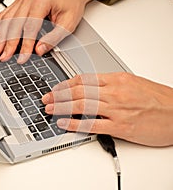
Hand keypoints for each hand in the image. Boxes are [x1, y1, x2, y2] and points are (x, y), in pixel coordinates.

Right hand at [0, 0, 110, 63]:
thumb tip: (40, 50)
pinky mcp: (20, 2)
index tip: (22, 58)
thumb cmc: (71, 2)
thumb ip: (54, 37)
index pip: (30, 27)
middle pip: (15, 23)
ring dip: (0, 36)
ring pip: (7, 19)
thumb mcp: (69, 22)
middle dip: (8, 43)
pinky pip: (5, 13)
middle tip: (4, 57)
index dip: (25, 45)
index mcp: (42, 0)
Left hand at [42, 72, 172, 146]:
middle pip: (78, 91)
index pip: (84, 79)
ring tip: (50, 109)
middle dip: (59, 95)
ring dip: (62, 107)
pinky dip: (75, 123)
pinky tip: (64, 123)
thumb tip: (91, 88)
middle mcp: (114, 92)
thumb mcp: (133, 83)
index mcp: (117, 79)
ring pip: (82, 105)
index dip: (65, 84)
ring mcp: (117, 109)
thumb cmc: (159, 99)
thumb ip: (111, 85)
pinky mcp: (121, 126)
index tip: (56, 88)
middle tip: (46, 98)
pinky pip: (92, 124)